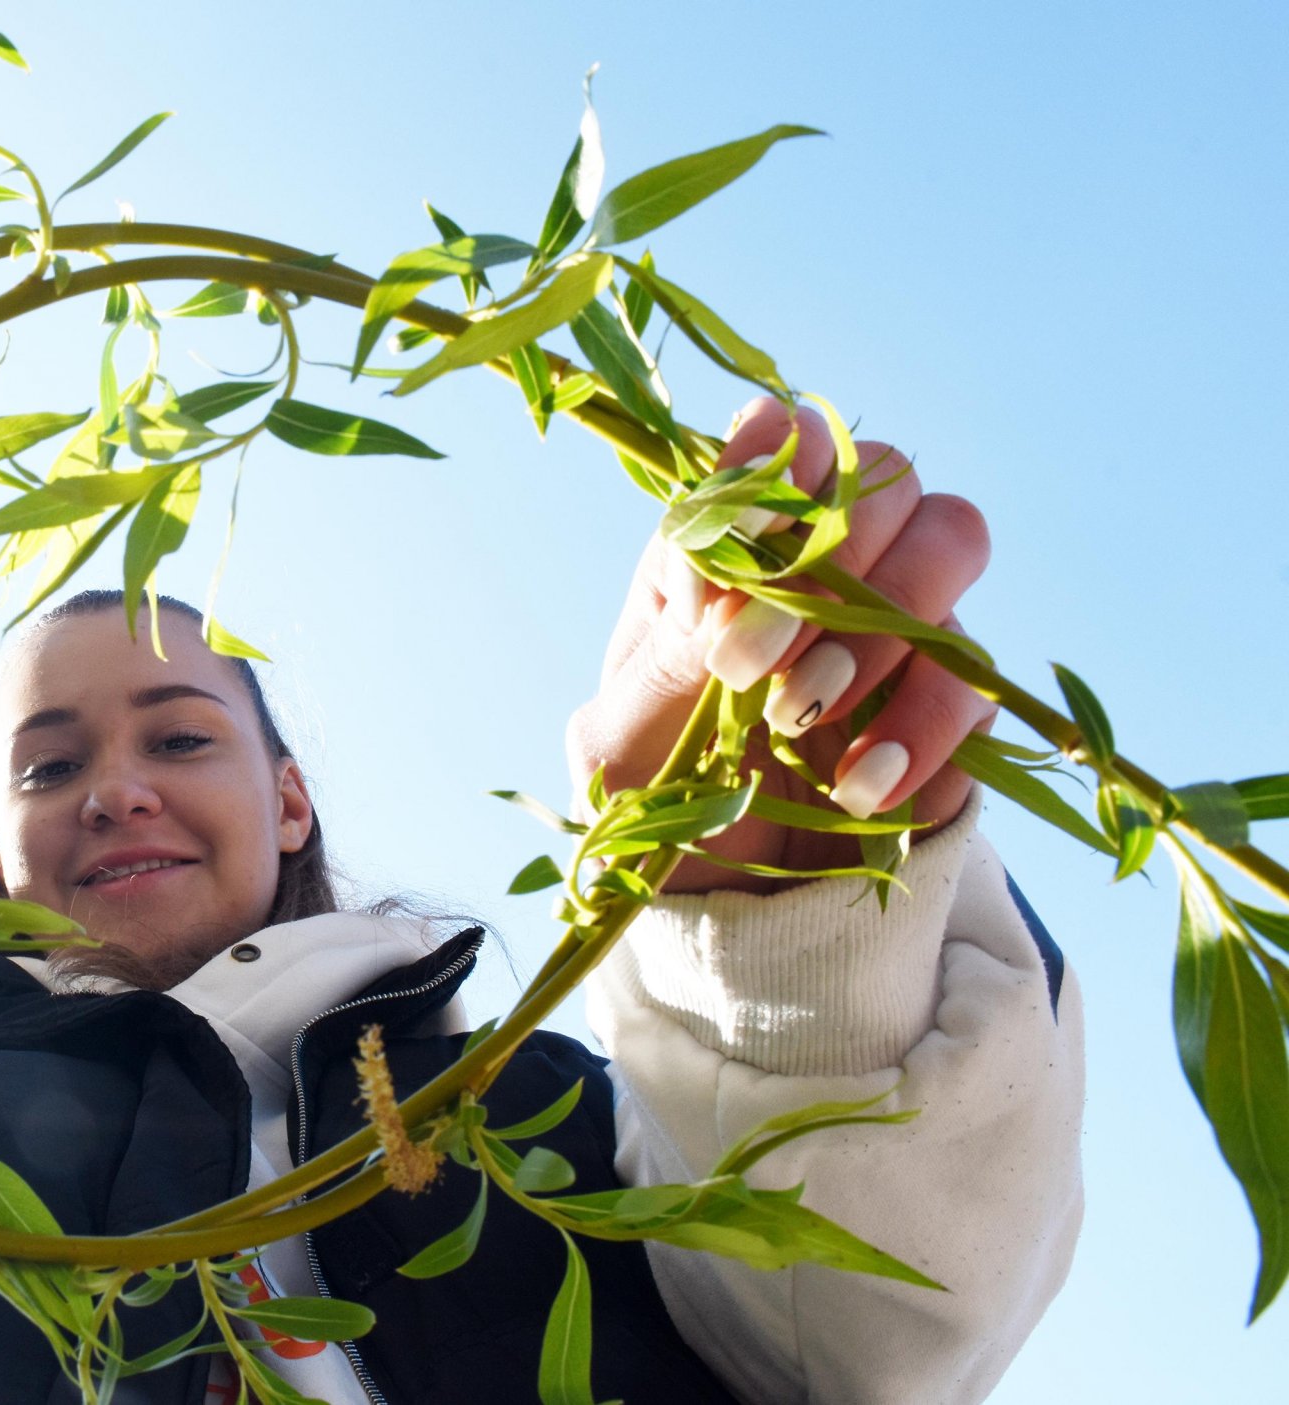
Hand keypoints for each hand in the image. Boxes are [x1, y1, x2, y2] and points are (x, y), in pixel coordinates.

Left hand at [567, 396, 994, 894]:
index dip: (776, 461)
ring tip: (800, 719)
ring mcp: (895, 620)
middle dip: (828, 557)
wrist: (723, 899)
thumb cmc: (653, 798)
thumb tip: (717, 576)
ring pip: (950, 543)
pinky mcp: (950, 698)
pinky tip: (860, 787)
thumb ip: (665, 654)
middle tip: (752, 660)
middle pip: (884, 475)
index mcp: (726, 544)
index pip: (779, 442)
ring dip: (882, 625)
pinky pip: (975, 676)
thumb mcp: (623, 741)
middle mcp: (822, 559)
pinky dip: (922, 725)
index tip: (749, 524)